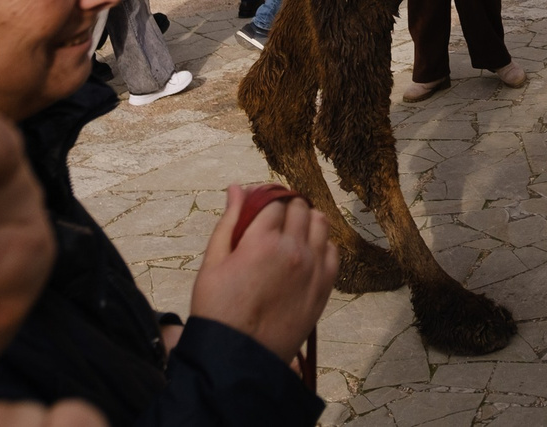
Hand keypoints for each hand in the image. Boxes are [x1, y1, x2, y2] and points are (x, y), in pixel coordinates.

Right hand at [188, 185, 338, 364]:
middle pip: (299, 206)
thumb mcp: (212, 262)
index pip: (273, 199)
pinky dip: (321, 245)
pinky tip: (305, 254)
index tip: (258, 207)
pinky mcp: (324, 288)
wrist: (237, 357)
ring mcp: (313, 268)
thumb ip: (229, 221)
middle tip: (271, 221)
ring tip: (290, 233)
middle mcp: (293, 249)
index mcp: (262, 240)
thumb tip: (237, 188)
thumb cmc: (218, 310)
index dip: (264, 198)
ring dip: (306, 221)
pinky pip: (333, 251)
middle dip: (284, 207)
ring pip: (321, 223)